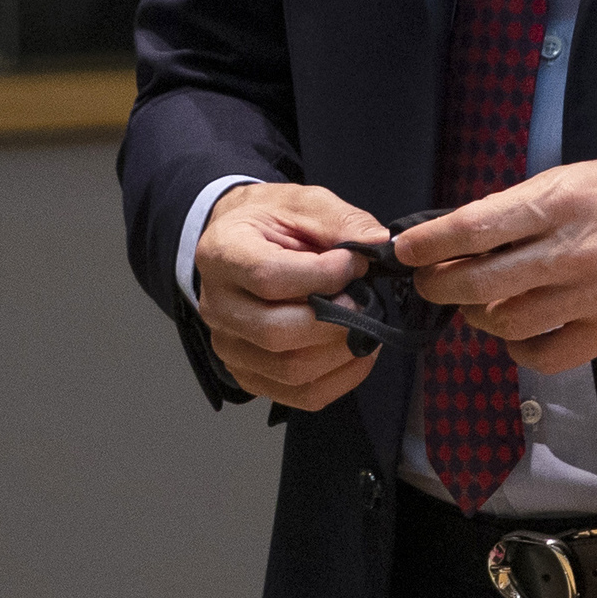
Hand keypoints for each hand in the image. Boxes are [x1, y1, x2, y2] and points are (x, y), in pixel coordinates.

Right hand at [192, 182, 386, 409]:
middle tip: (364, 301)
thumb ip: (339, 220)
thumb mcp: (302, 202)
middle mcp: (217, 306)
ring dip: (342, 351)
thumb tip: (379, 244)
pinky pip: (300, 394)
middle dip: (336, 321)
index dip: (322, 275)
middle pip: (276, 332)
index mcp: (222, 254)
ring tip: (364, 324)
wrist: (239, 243)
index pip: (269, 277)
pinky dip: (340, 378)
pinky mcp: (249, 374)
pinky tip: (357, 351)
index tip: (355, 263)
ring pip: (291, 370)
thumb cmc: (269, 222)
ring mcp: (229, 346)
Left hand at [391, 149, 596, 374]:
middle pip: (482, 282)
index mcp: (562, 200)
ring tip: (475, 305)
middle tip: (431, 282)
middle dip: (442, 284)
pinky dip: (520, 348)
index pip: (476, 226)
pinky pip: (548, 354)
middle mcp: (574, 251)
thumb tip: (472, 230)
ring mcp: (595, 296)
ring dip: (478, 316)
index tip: (408, 249)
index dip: (431, 242)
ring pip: (508, 322)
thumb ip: (529, 204)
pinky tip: (516, 334)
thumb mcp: (582, 175)